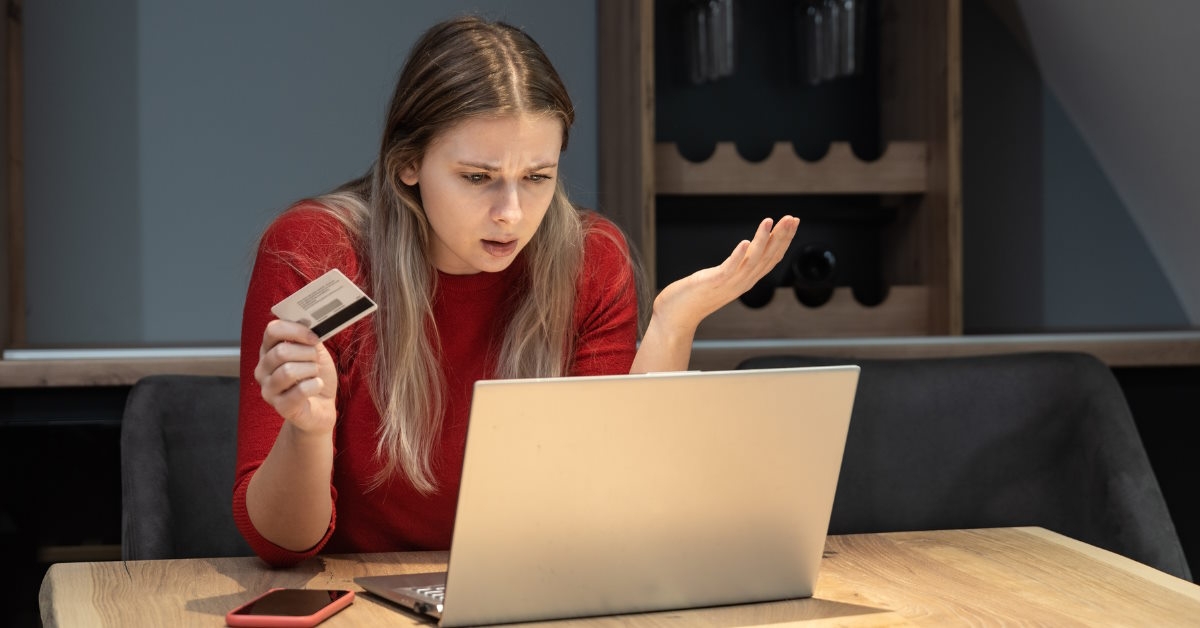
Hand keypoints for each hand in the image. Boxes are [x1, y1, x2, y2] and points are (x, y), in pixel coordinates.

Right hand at [254, 320, 338, 433]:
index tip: (314, 337)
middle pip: (281, 352)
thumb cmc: (315, 377)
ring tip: (315, 375)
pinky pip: (299, 391)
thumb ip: (309, 337)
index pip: (272, 330)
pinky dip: (315, 385)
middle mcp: (263, 369)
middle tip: (316, 361)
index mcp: (269, 351)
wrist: (322, 407)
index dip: (296, 330)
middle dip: (307, 354)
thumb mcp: (314, 352)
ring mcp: (269, 390)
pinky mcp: (281, 407)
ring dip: (311, 370)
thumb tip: (309, 320)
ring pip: (289, 371)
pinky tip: (317, 386)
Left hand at [653, 215, 798, 331]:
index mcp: (746, 279)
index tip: (793, 222)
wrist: (677, 316)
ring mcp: (730, 283)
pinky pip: (730, 269)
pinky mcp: (714, 282)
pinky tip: (745, 242)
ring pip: (753, 260)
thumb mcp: (722, 278)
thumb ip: (736, 267)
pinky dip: (739, 256)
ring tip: (769, 221)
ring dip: (762, 240)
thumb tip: (746, 249)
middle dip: (781, 236)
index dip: (784, 240)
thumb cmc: (695, 295)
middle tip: (791, 218)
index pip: (772, 258)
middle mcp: (743, 282)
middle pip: (768, 258)